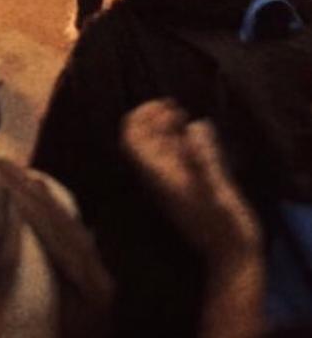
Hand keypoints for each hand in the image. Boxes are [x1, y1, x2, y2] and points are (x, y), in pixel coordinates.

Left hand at [121, 99, 261, 264]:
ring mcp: (171, 180)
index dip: (142, 116)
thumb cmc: (223, 226)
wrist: (232, 256)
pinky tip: (195, 136)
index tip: (165, 106)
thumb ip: (204, 160)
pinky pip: (173, 158)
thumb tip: (194, 127)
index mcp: (158, 174)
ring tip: (182, 116)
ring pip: (155, 147)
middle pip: (139, 139)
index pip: (132, 139)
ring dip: (164, 129)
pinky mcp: (186, 186)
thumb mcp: (216, 192)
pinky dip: (179, 143)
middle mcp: (159, 175)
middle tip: (175, 108)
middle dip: (152, 118)